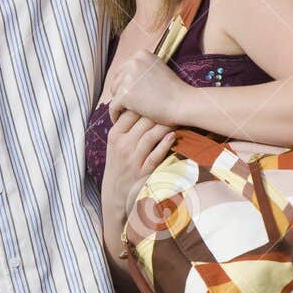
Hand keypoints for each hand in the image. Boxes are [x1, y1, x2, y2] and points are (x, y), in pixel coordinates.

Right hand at [101, 110, 176, 229]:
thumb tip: (139, 104)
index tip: (159, 98)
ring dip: (166, 125)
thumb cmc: (118, 164)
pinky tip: (174, 136)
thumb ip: (124, 126)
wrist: (115, 193)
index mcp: (114, 135)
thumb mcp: (114, 144)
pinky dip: (165, 144)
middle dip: (160, 112)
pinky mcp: (143, 172)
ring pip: (151, 135)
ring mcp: (133, 159)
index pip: (130, 112)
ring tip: (178, 118)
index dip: (146, 103)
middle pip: (143, 121)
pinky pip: (156, 155)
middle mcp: (122, 145)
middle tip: (175, 104)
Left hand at [106, 51, 190, 127]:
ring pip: (114, 93)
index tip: (128, 95)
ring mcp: (128, 77)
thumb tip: (126, 77)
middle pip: (116, 80)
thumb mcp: (158, 70)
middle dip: (120, 93)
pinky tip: (118, 120)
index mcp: (141, 54)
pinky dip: (114, 115)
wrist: (183, 103)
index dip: (124, 84)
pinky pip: (113, 106)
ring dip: (119, 103)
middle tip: (126, 107)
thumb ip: (143, 70)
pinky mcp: (125, 93)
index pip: (123, 69)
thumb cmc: (174, 91)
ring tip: (125, 113)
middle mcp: (133, 62)